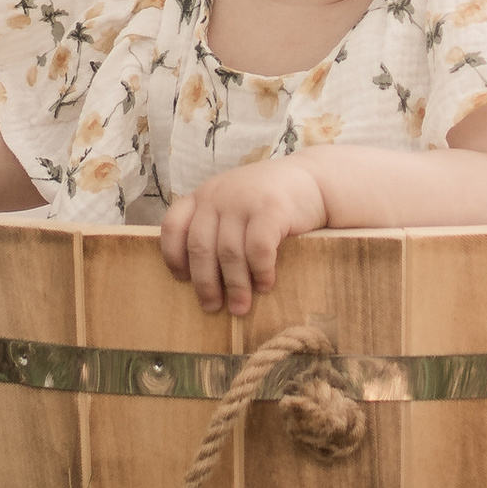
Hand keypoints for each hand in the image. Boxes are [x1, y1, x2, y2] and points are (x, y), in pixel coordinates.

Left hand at [159, 158, 329, 314]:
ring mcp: (245, 200)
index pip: (173, 226)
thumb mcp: (234, 203)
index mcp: (205, 195)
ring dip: (235, 286)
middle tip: (212, 307)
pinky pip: (258, 250)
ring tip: (240, 307)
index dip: (173, 257)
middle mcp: (219, 195)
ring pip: (229, 253)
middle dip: (205, 283)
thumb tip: (200, 280)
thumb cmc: (269, 201)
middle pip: (200, 247)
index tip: (182, 280)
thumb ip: (216, 226)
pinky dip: (260, 272)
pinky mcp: (271, 208)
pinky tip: (265, 285)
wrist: (313, 179)